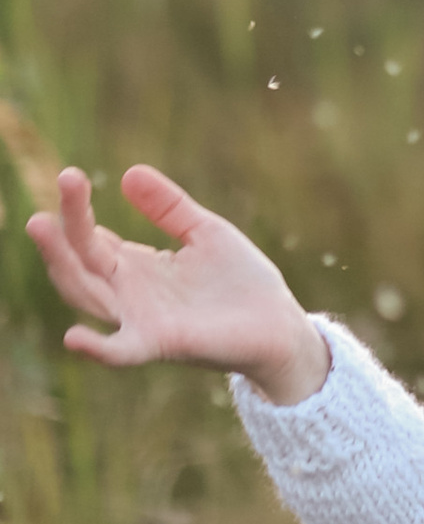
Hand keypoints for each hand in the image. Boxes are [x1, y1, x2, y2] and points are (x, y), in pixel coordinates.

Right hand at [27, 166, 329, 405]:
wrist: (280, 326)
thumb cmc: (241, 282)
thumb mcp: (204, 232)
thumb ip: (169, 206)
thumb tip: (129, 172)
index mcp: (136, 267)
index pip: (91, 238)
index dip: (76, 210)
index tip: (69, 177)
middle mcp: (129, 294)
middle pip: (80, 263)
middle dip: (60, 234)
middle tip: (46, 200)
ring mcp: (140, 319)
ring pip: (87, 295)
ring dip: (62, 265)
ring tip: (43, 227)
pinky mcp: (162, 343)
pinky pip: (122, 350)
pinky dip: (97, 349)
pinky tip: (73, 338)